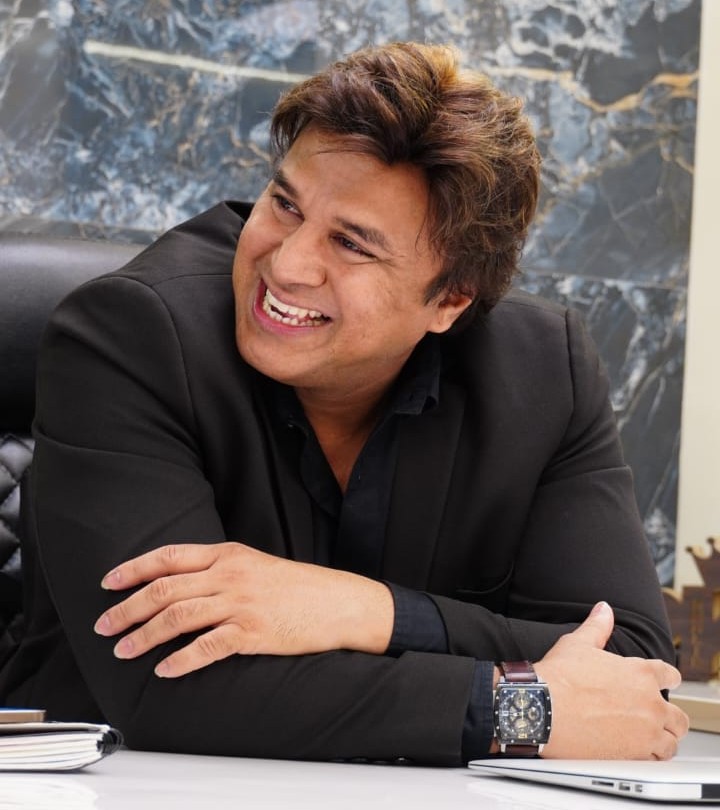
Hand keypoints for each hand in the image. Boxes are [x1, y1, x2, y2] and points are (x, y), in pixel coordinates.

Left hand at [94, 542, 393, 676]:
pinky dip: (182, 660)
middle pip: (165, 588)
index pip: (170, 556)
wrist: (339, 602)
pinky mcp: (254, 631)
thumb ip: (220, 568)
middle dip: (128, 608)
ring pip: (179, 616)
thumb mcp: (255, 564)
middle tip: (104, 625)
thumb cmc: (297, 586)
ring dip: (145, 635)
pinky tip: (164, 670)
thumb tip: (179, 583)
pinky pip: (208, 646)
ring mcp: (241, 602)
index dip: (134, 569)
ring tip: (124, 650)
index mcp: (228, 553)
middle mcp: (230, 574)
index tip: (108, 583)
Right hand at [535, 601, 688, 759]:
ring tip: (647, 738)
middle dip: (669, 717)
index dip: (668, 679)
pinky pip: (654, 760)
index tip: (665, 682)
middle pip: (678, 716)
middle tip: (655, 717)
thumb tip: (604, 609)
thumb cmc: (559, 677)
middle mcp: (649, 703)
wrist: (542, 709)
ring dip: (662, 739)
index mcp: (640, 673)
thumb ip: (597, 626)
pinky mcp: (633, 756)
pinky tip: (636, 752)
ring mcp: (645, 732)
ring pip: (670, 742)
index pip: (669, 675)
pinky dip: (648, 756)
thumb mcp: (578, 644)